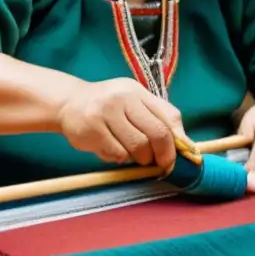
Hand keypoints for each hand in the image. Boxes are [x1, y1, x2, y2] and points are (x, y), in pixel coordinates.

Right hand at [57, 78, 193, 170]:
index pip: (168, 117)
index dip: (178, 141)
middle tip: (160, 164)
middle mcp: (122, 98)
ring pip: (137, 147)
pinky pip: (117, 154)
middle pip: (156, 133)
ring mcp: (105, 113)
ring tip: (133, 155)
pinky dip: (120, 158)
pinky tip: (113, 150)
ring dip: (140, 158)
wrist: (68, 102)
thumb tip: (186, 145)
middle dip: (163, 155)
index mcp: (137, 91)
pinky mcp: (91, 129)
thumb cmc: (108, 106)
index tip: (178, 157)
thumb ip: (158, 117)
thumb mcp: (133, 102)